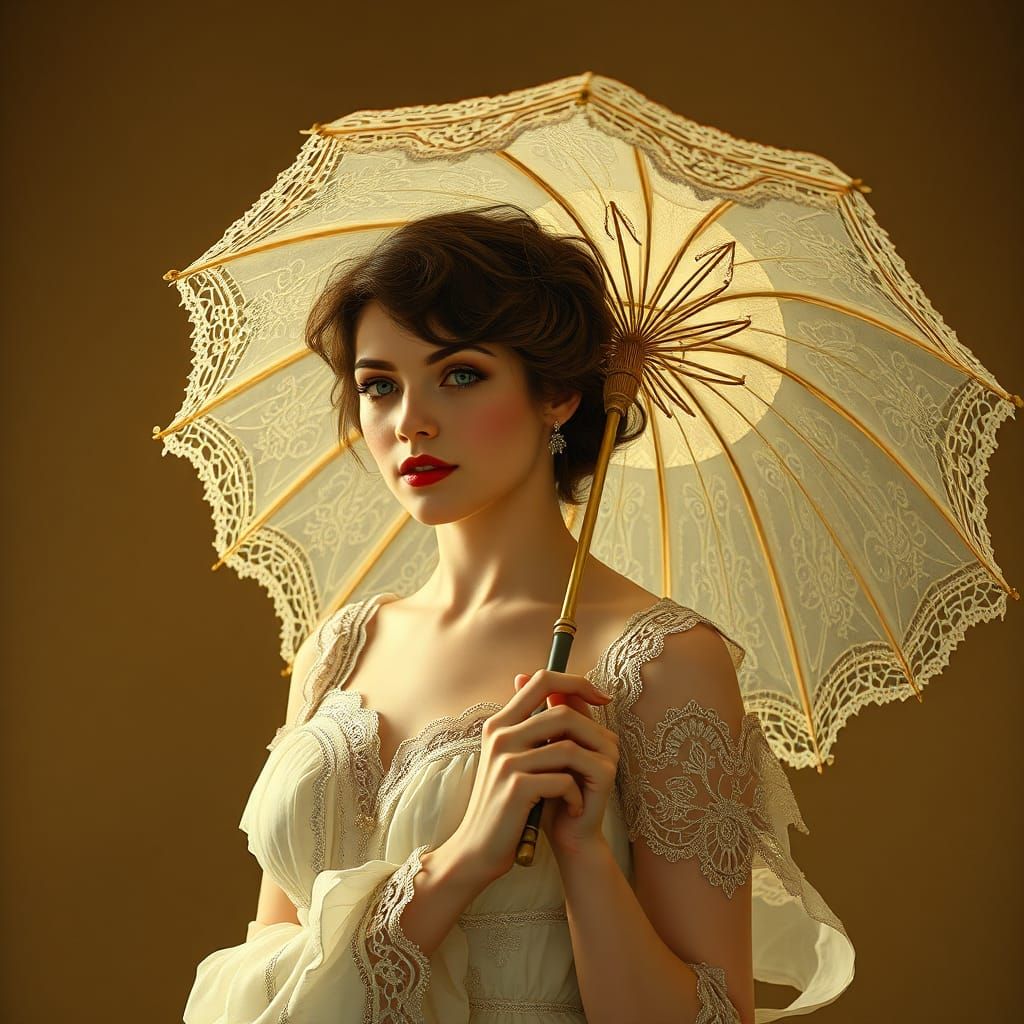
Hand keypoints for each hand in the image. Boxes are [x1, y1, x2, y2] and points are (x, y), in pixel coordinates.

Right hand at [447, 668, 618, 885]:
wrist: (478, 848)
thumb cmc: (505, 802)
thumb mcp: (515, 758)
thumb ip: (532, 727)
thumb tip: (556, 689)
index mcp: (500, 723)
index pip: (542, 680)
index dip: (577, 682)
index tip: (602, 697)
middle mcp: (500, 736)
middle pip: (561, 712)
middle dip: (592, 733)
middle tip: (606, 753)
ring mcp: (506, 761)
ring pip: (567, 748)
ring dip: (586, 770)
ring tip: (585, 787)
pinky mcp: (516, 788)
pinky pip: (564, 781)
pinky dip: (576, 796)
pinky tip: (573, 807)